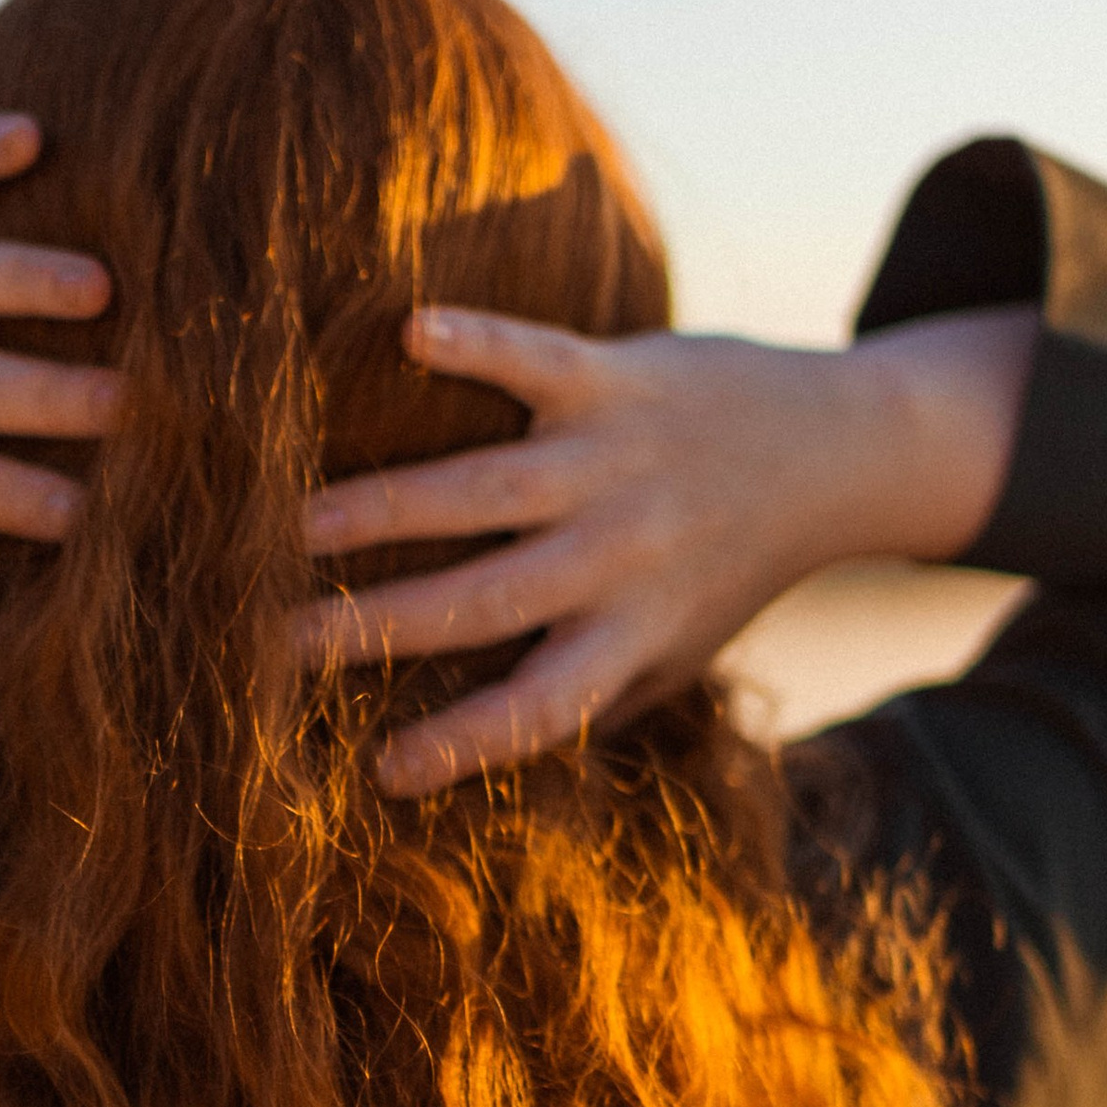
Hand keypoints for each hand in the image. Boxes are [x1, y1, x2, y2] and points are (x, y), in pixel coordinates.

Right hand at [293, 300, 1037, 795]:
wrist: (829, 455)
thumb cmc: (724, 572)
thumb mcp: (675, 657)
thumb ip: (591, 699)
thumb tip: (470, 757)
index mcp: (630, 638)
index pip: (537, 708)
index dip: (463, 745)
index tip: (382, 772)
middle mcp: (620, 559)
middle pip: (483, 602)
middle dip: (377, 624)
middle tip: (277, 643)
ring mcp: (614, 465)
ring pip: (488, 491)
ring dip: (389, 505)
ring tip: (298, 524)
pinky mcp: (616, 379)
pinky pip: (538, 360)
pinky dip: (480, 344)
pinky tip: (413, 334)